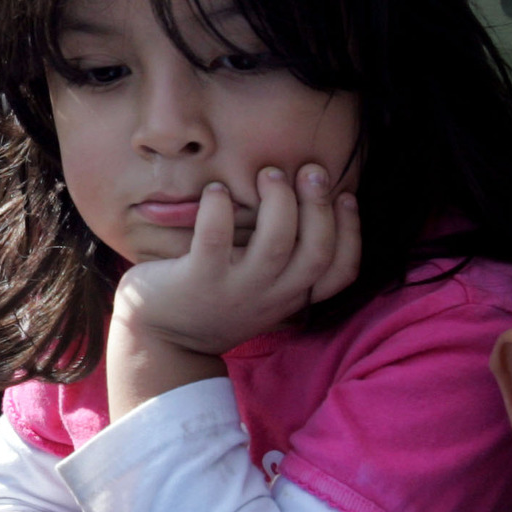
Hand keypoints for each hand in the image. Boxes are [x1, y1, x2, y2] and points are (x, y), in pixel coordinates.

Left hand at [105, 164, 359, 416]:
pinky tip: (215, 191)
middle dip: (320, 206)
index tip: (346, 195)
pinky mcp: (198, 280)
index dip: (351, 232)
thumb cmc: (213, 301)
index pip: (340, 272)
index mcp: (290, 296)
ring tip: (267, 173)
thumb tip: (309, 202)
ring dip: (278, 201)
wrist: (160, 341)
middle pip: (317, 252)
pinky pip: (215, 238)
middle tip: (309, 170)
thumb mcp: (260, 291)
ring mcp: (236, 290)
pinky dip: (219, 208)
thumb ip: (285, 262)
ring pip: (276, 244)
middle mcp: (270, 296)